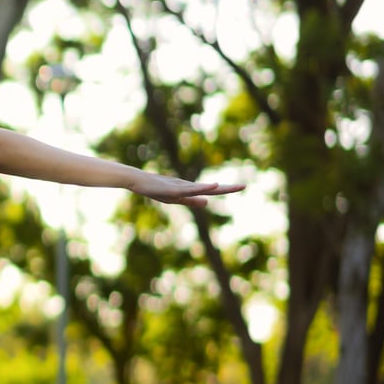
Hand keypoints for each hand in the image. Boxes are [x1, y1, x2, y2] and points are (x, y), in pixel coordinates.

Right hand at [129, 170, 245, 206]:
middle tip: (245, 186)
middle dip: (229, 188)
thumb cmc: (155, 188)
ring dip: (220, 188)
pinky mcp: (174, 189)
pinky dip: (204, 187)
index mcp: (191, 190)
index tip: (242, 186)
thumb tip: (207, 202)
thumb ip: (192, 200)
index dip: (227, 189)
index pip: (213, 190)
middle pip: (213, 188)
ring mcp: (182, 187)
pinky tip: (214, 185)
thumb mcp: (176, 198)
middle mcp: (189, 187)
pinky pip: (191, 189)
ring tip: (234, 187)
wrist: (138, 180)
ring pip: (204, 188)